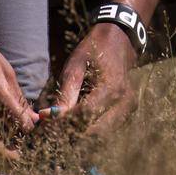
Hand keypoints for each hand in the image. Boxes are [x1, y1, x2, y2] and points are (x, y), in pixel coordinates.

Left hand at [40, 22, 137, 137]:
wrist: (119, 40)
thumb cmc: (95, 49)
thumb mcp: (76, 64)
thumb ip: (66, 92)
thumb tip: (49, 116)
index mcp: (112, 87)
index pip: (86, 114)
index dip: (64, 121)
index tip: (47, 120)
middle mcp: (124, 101)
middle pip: (96, 131)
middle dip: (72, 133)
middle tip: (53, 127)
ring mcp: (128, 108)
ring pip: (103, 134)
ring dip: (82, 134)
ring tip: (64, 125)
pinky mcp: (127, 112)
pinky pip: (108, 129)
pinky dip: (91, 130)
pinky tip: (78, 122)